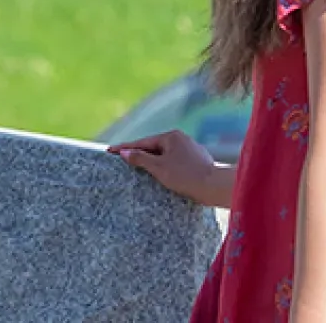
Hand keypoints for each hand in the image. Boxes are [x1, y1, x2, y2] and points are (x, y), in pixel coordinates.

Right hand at [108, 130, 233, 206]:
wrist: (215, 187)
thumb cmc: (185, 176)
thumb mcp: (158, 168)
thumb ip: (140, 158)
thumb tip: (125, 152)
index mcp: (171, 136)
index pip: (142, 142)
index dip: (125, 148)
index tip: (110, 150)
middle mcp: (182, 139)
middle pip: (154, 147)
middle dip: (139, 153)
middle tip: (123, 160)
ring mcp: (192, 149)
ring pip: (166, 155)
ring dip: (154, 161)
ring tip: (141, 169)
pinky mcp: (199, 161)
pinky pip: (177, 161)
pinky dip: (167, 166)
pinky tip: (164, 175)